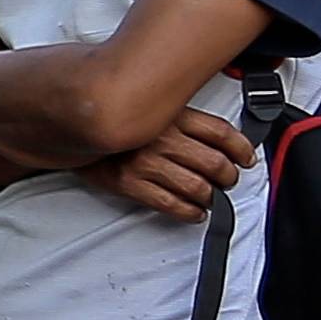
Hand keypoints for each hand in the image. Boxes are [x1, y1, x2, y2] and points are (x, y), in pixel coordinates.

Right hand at [87, 109, 256, 223]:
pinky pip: (171, 205)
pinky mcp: (130, 184)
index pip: (221, 134)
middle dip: (228, 177)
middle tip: (228, 180)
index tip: (246, 159)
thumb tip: (220, 136)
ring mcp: (146, 162)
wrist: (73, 129)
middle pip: (214, 163)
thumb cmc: (117, 119)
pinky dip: (191, 212)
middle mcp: (162, 138)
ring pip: (197, 187)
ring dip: (210, 197)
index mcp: (171, 115)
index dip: (241, 149)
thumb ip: (183, 117)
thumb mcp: (154, 106)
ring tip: (210, 197)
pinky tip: (195, 212)